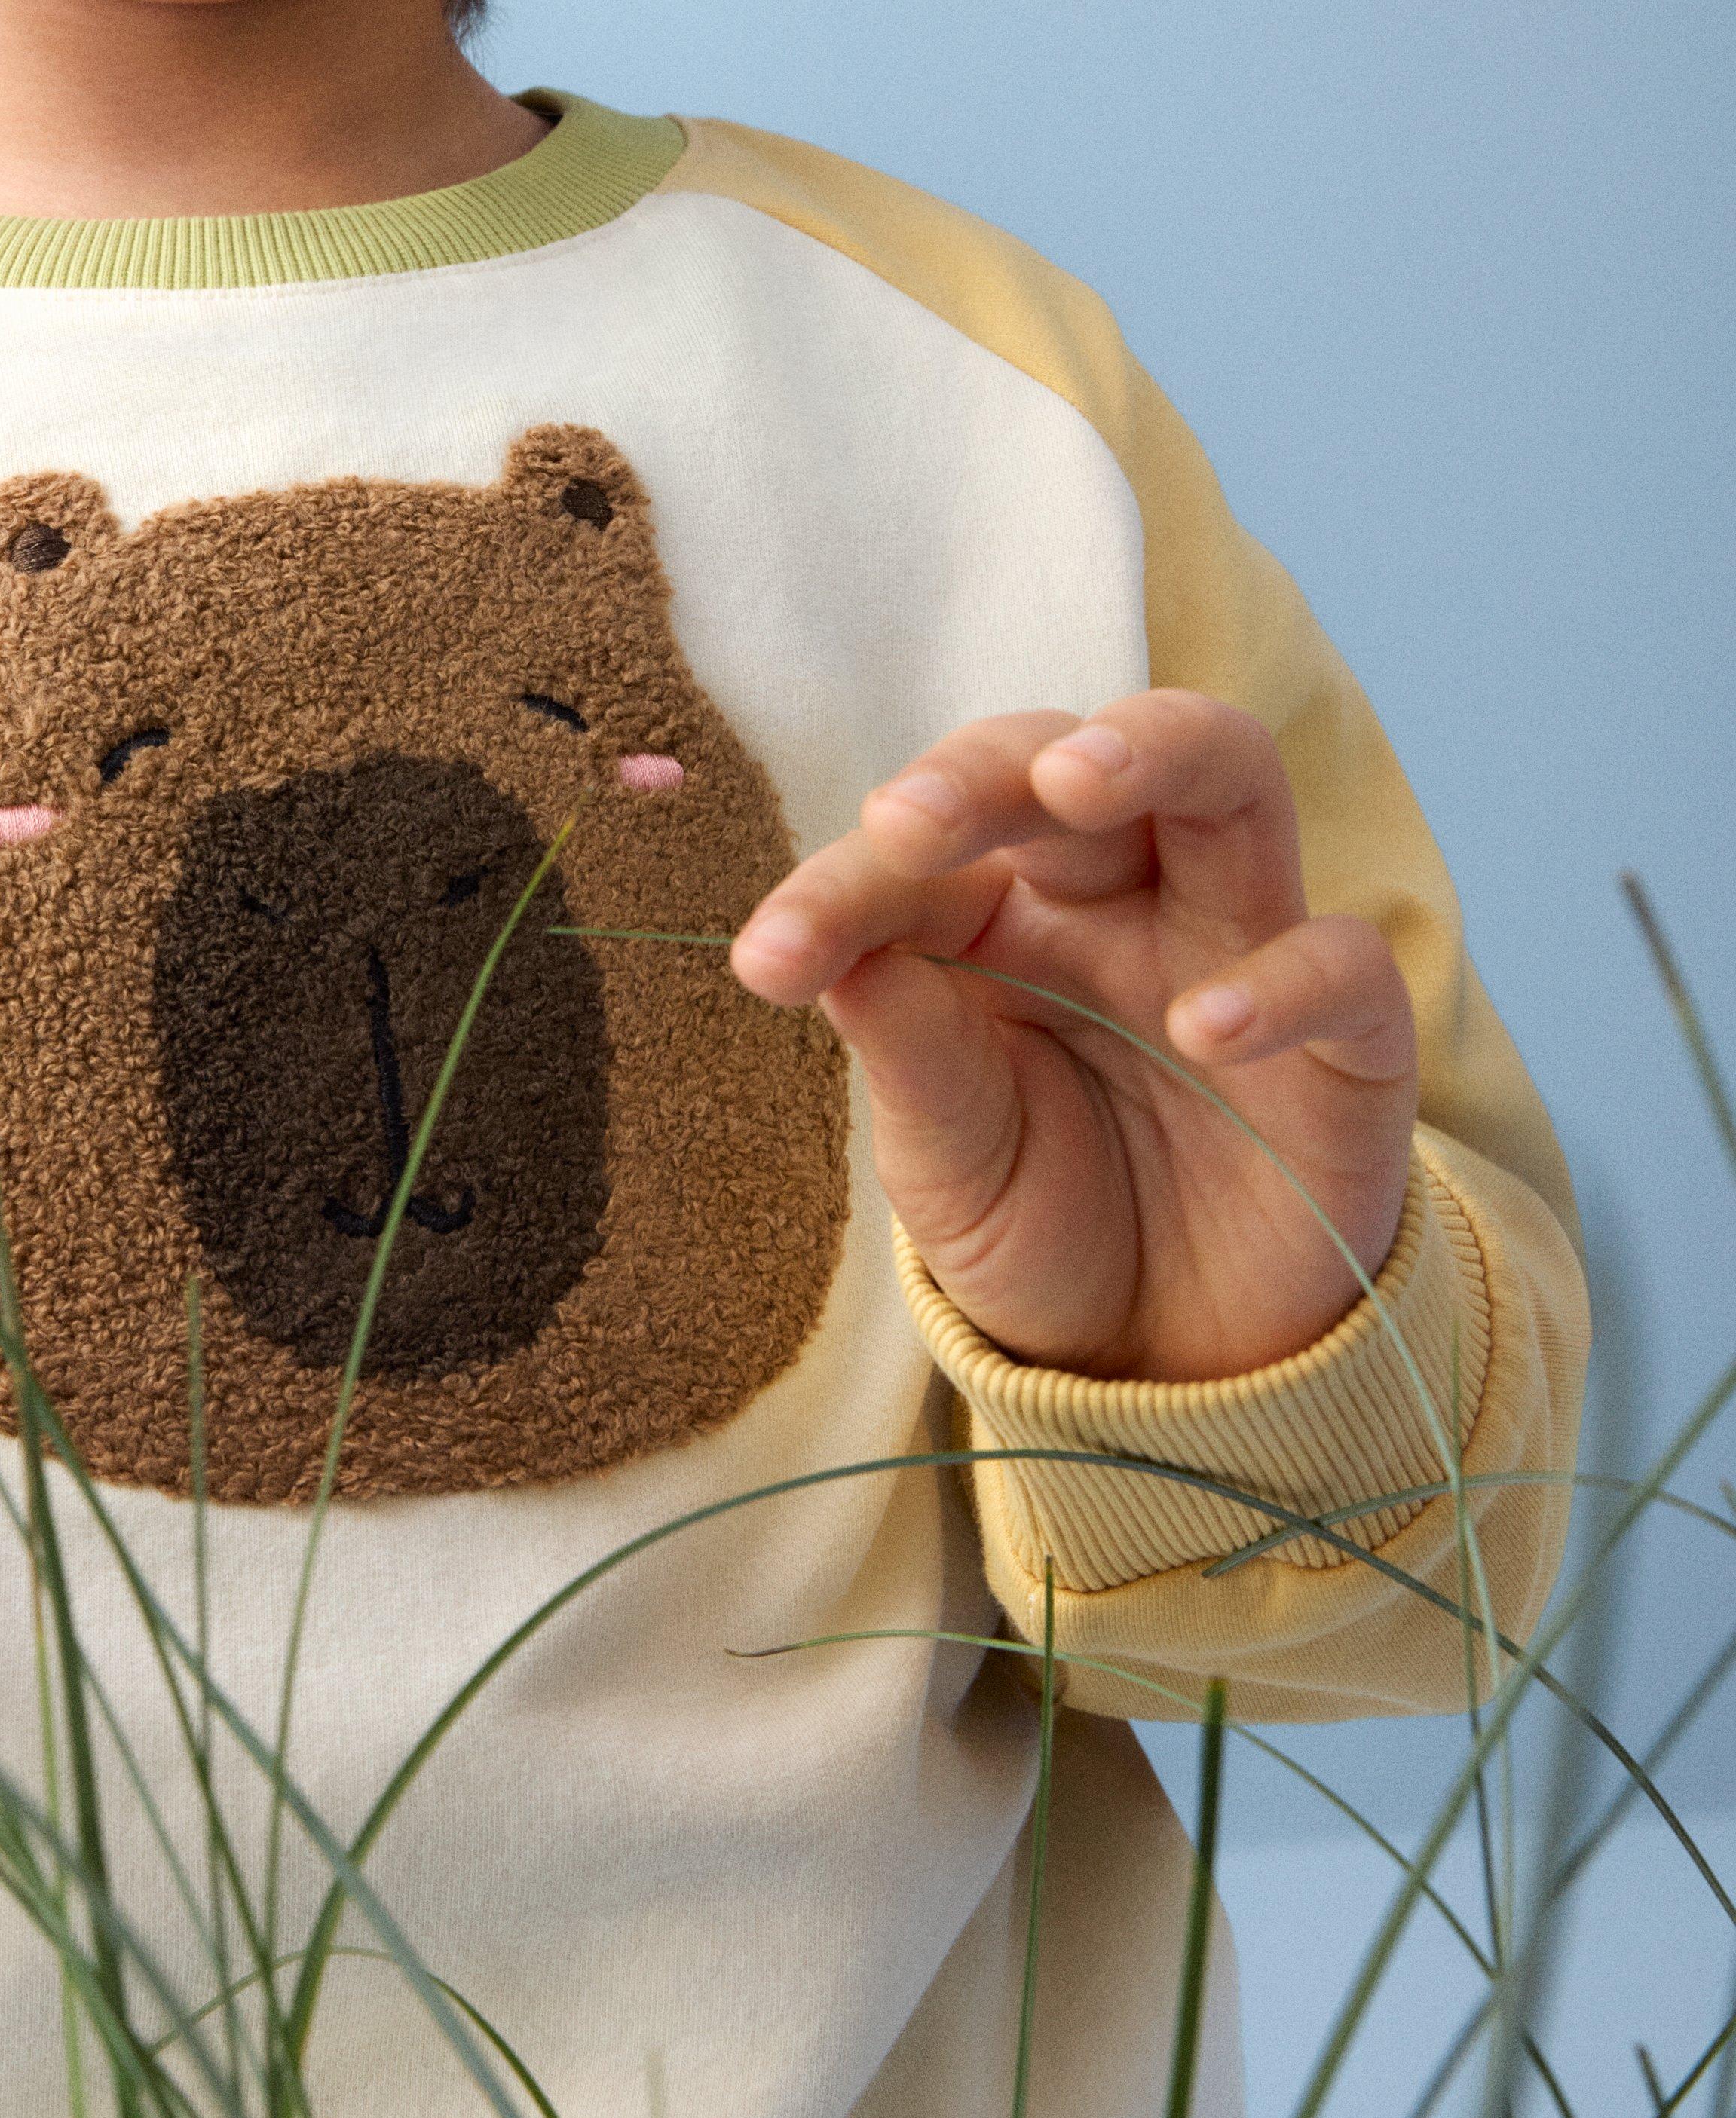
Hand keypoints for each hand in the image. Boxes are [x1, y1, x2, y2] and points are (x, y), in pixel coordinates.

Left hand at [730, 698, 1416, 1381]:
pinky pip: (1344, 964)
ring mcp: (1242, 949)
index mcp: (1008, 912)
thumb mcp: (947, 1158)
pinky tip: (1204, 1024)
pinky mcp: (1349, 1043)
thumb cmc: (1045, 1224)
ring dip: (1154, 751)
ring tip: (1074, 785)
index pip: (927, 851)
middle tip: (907, 819)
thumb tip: (808, 950)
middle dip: (991, 765)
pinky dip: (1282, 977)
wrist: (1167, 1366)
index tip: (769, 958)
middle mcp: (1125, 903)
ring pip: (1231, 777)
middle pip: (1080, 759)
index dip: (843, 888)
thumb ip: (902, 1051)